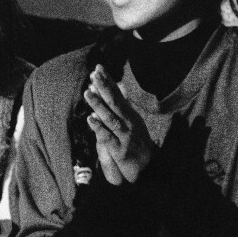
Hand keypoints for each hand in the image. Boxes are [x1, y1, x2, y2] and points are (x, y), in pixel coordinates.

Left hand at [84, 64, 154, 184]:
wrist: (149, 168)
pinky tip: (90, 119)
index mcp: (130, 114)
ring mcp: (124, 136)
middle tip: (94, 75)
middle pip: (115, 102)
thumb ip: (124, 104)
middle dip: (104, 88)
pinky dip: (99, 127)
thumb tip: (119, 85)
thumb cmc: (136, 142)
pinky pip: (107, 137)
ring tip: (88, 93)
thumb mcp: (132, 121)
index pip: (118, 95)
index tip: (98, 68)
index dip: (108, 82)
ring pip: (110, 118)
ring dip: (99, 105)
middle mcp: (128, 122)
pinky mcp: (119, 150)